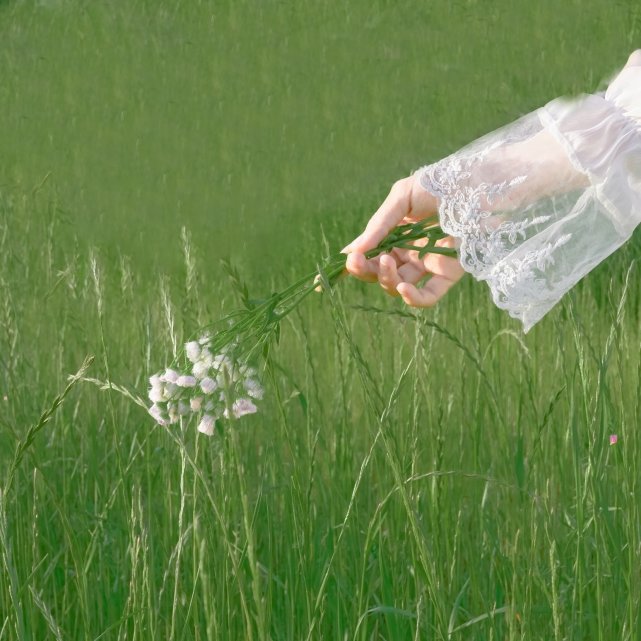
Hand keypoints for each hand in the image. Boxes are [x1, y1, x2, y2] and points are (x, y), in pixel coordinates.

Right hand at [343, 174, 464, 306]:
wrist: (477, 183)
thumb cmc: (439, 184)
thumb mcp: (401, 198)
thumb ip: (378, 226)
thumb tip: (352, 251)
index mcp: (395, 233)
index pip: (369, 255)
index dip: (353, 264)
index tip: (337, 269)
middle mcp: (409, 251)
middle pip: (379, 273)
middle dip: (366, 270)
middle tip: (359, 263)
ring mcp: (427, 263)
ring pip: (398, 285)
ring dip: (386, 279)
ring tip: (388, 263)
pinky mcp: (449, 273)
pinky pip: (428, 295)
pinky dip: (413, 298)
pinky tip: (402, 288)